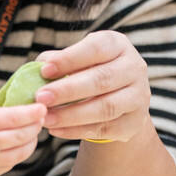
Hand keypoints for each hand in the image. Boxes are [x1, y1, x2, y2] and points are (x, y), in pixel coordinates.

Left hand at [35, 31, 151, 143]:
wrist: (118, 99)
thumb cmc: (88, 71)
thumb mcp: (76, 59)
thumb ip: (57, 61)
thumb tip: (37, 70)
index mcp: (117, 45)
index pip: (95, 49)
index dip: (69, 59)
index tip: (44, 70)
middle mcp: (134, 68)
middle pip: (101, 79)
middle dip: (67, 90)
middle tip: (40, 97)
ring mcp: (138, 96)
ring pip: (105, 107)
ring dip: (71, 114)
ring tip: (45, 117)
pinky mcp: (134, 122)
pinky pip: (105, 129)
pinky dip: (77, 131)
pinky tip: (56, 129)